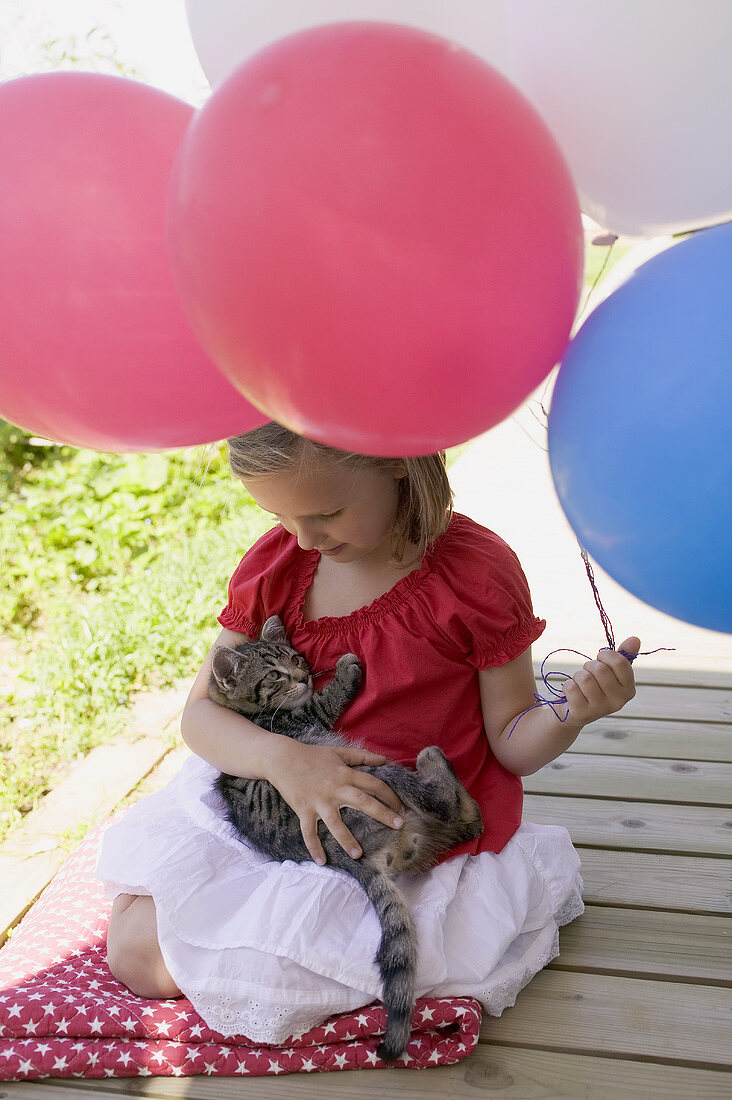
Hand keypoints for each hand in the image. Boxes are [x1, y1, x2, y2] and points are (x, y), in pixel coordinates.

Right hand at [267, 739, 404, 865]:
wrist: (282, 758)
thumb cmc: (312, 755)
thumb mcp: (338, 752)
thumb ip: (362, 756)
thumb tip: (384, 760)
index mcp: (344, 774)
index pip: (373, 784)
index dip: (389, 795)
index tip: (401, 807)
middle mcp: (334, 788)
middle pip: (362, 802)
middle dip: (381, 813)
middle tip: (398, 825)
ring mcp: (319, 801)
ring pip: (335, 822)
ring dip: (346, 839)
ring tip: (358, 854)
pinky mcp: (304, 809)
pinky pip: (309, 831)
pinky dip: (314, 846)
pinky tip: (321, 861)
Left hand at [562, 636, 639, 728]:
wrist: (574, 709)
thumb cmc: (595, 685)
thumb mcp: (610, 670)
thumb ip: (623, 655)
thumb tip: (635, 638)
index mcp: (629, 689)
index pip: (620, 662)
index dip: (605, 655)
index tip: (600, 658)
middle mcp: (618, 701)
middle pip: (600, 669)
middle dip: (589, 666)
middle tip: (588, 673)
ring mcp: (601, 709)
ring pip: (584, 678)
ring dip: (578, 676)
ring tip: (580, 684)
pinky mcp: (583, 713)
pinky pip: (571, 688)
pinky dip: (568, 686)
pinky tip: (573, 694)